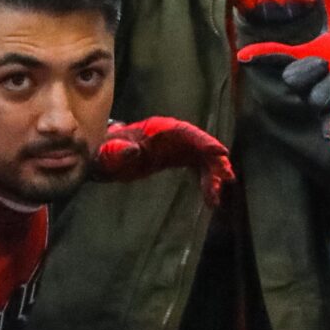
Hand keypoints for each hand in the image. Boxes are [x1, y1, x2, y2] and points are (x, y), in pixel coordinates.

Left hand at [91, 116, 233, 204]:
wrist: (104, 158)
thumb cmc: (106, 152)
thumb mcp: (110, 152)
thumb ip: (120, 150)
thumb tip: (132, 151)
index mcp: (160, 129)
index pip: (187, 132)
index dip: (205, 142)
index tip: (221, 153)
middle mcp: (173, 136)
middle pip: (200, 146)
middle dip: (214, 162)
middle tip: (226, 179)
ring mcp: (177, 147)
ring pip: (202, 159)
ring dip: (212, 177)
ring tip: (215, 199)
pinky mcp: (177, 159)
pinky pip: (197, 168)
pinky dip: (206, 182)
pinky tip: (210, 200)